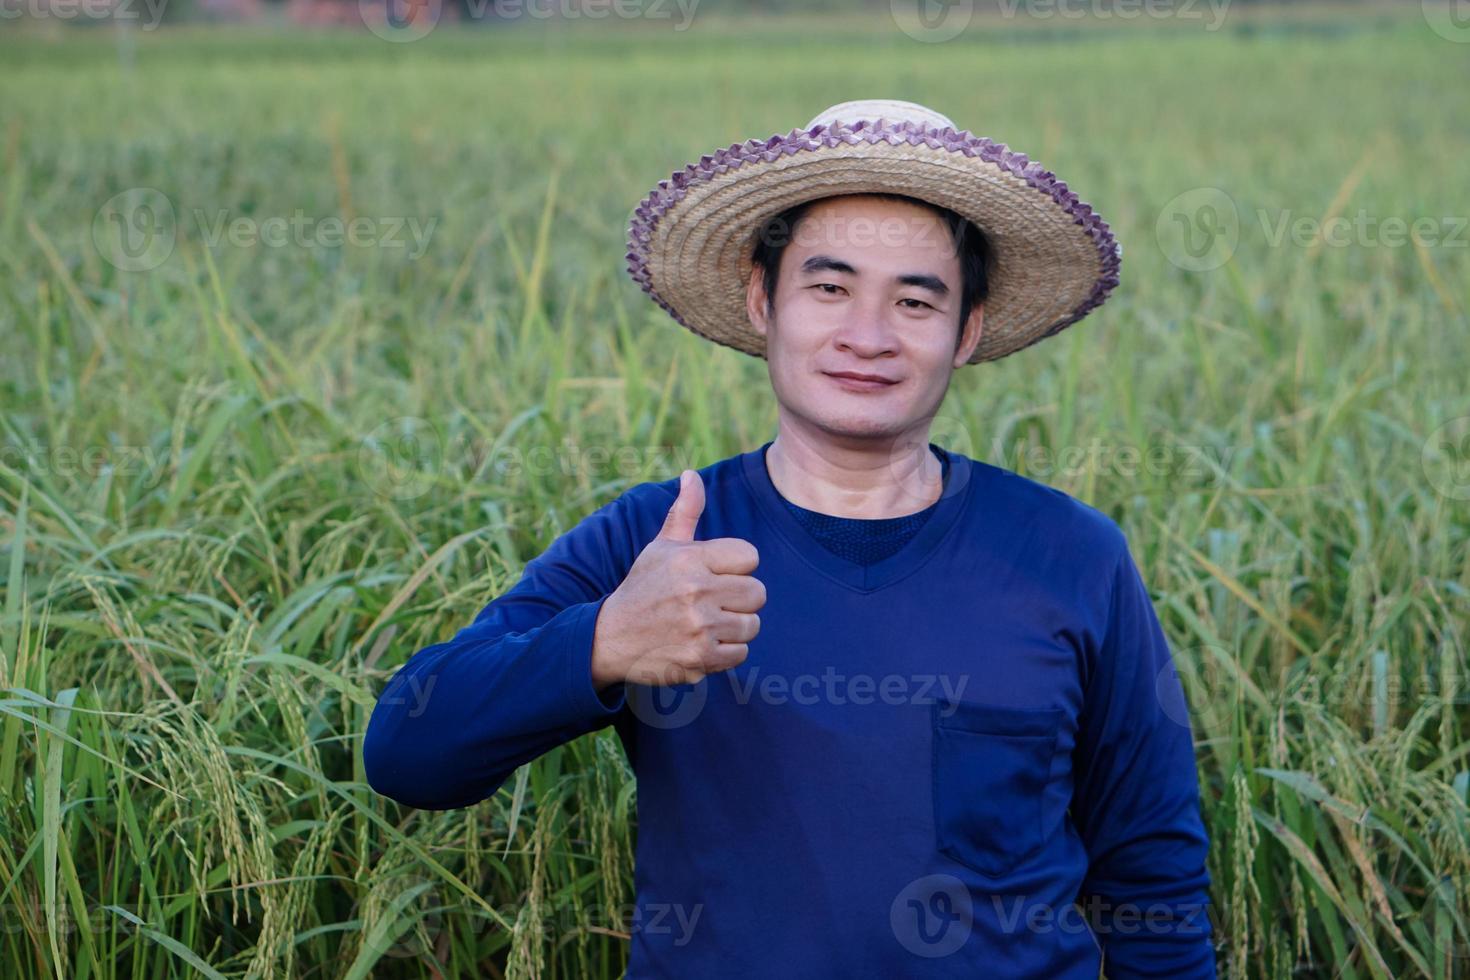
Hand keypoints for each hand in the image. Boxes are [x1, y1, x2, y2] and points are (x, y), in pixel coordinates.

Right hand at [590, 469, 764, 688]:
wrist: (610, 637)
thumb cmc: (643, 587)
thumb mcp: (661, 546)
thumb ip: (685, 512)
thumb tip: (691, 474)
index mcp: (690, 559)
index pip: (750, 556)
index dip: (736, 567)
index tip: (715, 575)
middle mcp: (696, 591)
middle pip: (758, 593)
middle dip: (740, 598)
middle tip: (714, 602)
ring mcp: (699, 627)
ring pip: (752, 625)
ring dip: (734, 627)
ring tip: (707, 623)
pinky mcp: (701, 658)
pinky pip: (741, 652)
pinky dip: (726, 652)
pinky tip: (703, 643)